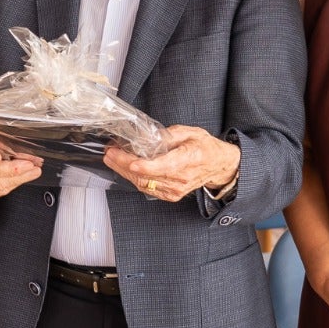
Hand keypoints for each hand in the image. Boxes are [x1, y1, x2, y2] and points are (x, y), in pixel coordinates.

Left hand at [102, 125, 239, 201]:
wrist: (219, 166)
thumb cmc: (206, 148)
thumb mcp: (191, 132)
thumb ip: (170, 134)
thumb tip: (150, 136)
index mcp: (187, 161)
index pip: (159, 167)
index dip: (139, 165)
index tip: (125, 159)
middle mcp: (180, 179)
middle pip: (145, 176)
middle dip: (123, 164)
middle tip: (109, 153)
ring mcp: (175, 189)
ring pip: (143, 184)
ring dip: (124, 171)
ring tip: (112, 158)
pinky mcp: (171, 195)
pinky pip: (147, 188)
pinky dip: (133, 179)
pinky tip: (124, 169)